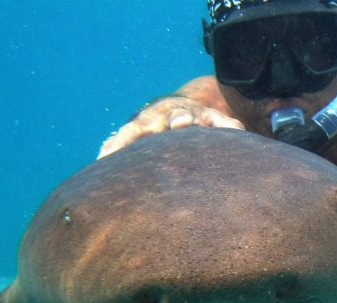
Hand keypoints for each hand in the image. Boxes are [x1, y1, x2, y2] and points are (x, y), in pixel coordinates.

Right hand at [98, 96, 244, 158]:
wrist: (182, 109)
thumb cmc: (202, 122)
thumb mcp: (217, 121)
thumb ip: (226, 125)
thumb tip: (237, 130)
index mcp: (182, 114)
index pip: (182, 116)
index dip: (182, 120)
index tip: (181, 124)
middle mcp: (159, 117)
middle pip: (149, 123)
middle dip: (144, 130)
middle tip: (137, 143)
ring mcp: (143, 124)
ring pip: (128, 132)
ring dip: (118, 143)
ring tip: (105, 156)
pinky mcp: (132, 133)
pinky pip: (118, 140)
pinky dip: (109, 147)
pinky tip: (100, 159)